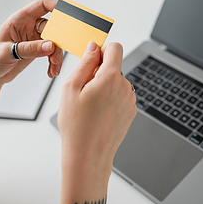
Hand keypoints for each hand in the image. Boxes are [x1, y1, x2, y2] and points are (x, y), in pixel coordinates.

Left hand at [0, 0, 62, 83]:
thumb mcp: (6, 53)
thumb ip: (29, 49)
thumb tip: (49, 46)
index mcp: (19, 19)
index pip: (42, 5)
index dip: (56, 6)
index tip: (67, 15)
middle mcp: (29, 26)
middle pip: (53, 26)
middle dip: (58, 40)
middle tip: (57, 52)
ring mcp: (34, 38)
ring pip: (55, 41)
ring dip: (57, 54)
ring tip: (54, 66)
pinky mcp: (38, 50)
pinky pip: (52, 52)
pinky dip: (54, 61)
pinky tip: (52, 70)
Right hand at [58, 41, 136, 171]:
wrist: (89, 155)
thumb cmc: (77, 125)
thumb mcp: (71, 88)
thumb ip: (85, 63)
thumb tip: (94, 48)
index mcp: (111, 77)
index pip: (115, 48)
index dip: (101, 50)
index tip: (91, 60)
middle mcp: (126, 86)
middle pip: (114, 66)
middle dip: (99, 72)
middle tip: (83, 92)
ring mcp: (131, 100)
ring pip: (116, 82)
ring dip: (104, 87)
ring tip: (90, 107)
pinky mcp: (131, 111)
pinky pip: (120, 96)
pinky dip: (110, 99)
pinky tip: (98, 114)